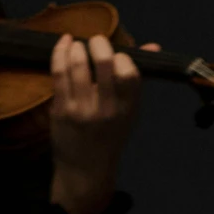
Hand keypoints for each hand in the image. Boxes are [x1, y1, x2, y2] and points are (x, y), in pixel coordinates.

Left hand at [47, 33, 145, 213]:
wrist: (85, 170)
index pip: (129, 72)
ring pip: (78, 64)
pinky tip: (64, 43)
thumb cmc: (109, 135)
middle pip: (104, 62)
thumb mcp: (129, 111)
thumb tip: (154, 46)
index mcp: (127, 107)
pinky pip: (59, 72)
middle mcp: (107, 109)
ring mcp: (82, 109)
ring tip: (77, 47)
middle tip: (95, 43)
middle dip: (98, 43)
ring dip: (77, 47)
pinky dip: (60, 52)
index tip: (116, 56)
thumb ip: (136, 78)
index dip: (122, 56)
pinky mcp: (61, 109)